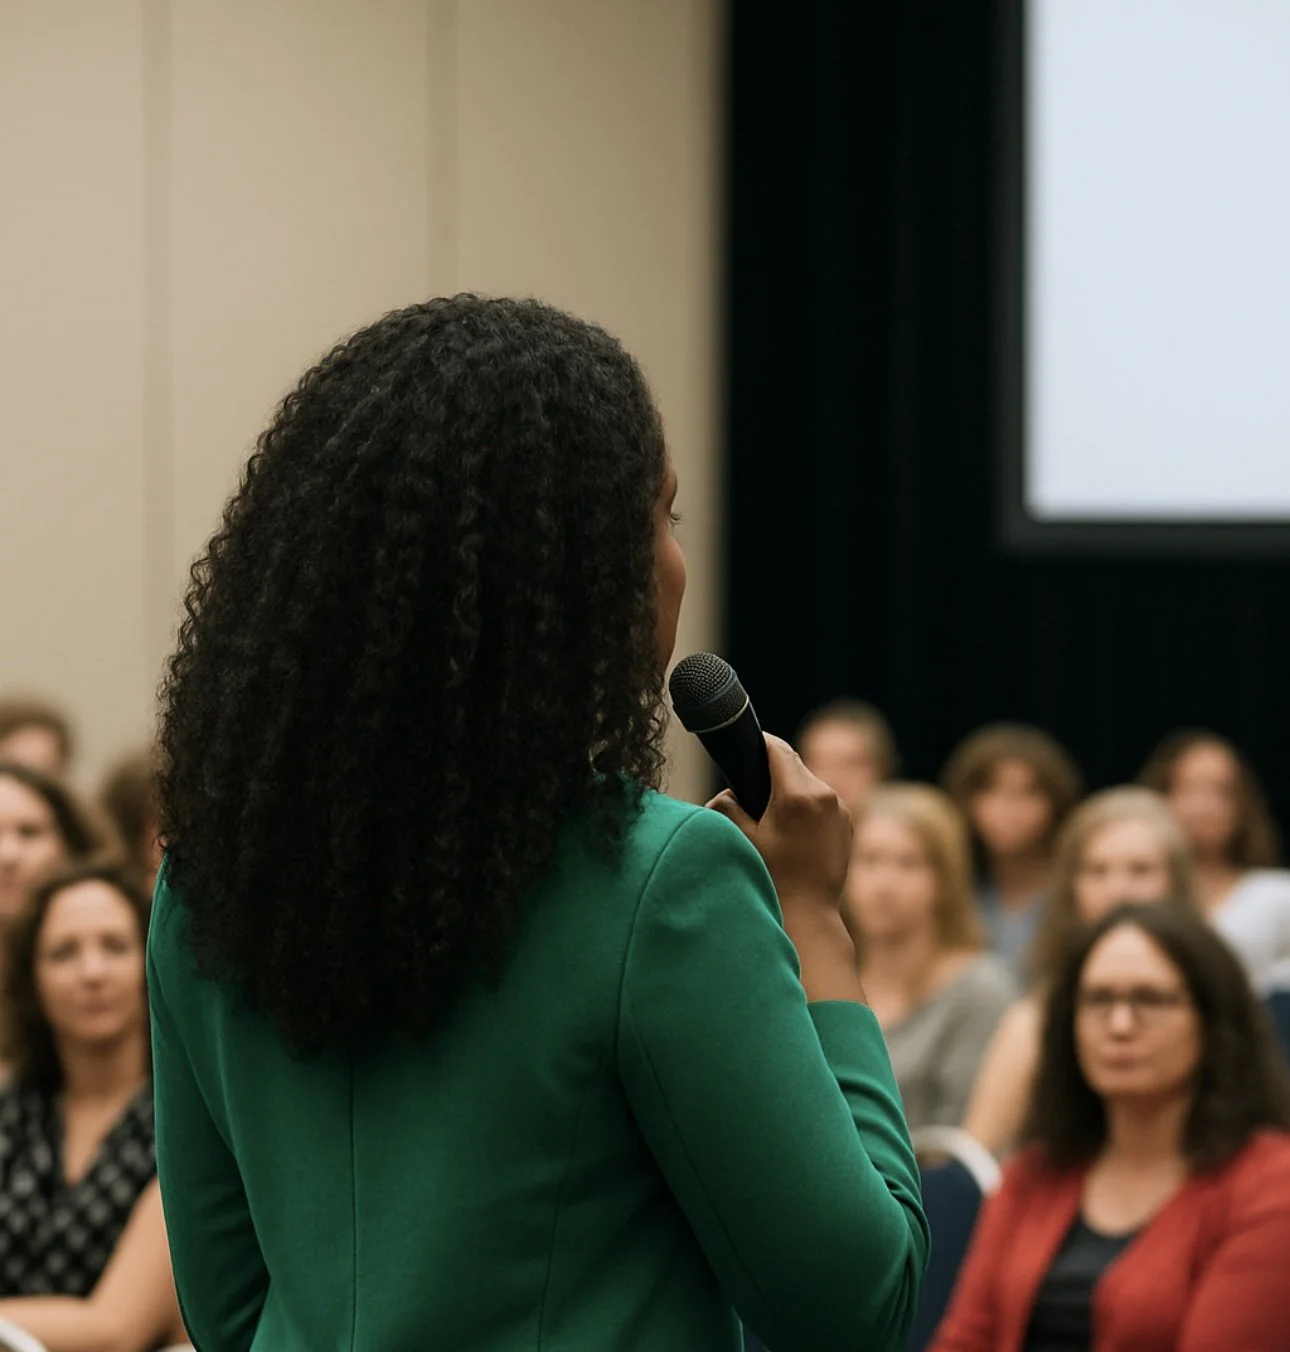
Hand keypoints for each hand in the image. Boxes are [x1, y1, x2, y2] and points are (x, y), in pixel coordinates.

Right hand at [706, 734, 852, 913]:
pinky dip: (808, 805)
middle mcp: (824, 795)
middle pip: (794, 764)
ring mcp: (840, 808)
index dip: (760, 742)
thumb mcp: (742, 839)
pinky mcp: (847, 822)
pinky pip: (823, 800)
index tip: (747, 743)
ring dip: (792, 788)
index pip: (777, 749)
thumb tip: (728, 792)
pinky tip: (793, 828)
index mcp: (796, 795)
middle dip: (773, 769)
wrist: (809, 913)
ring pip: (810, 781)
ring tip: (773, 813)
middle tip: (752, 784)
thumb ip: (727, 806)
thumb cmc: (772, 878)